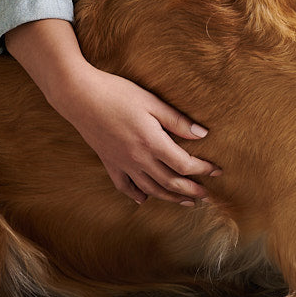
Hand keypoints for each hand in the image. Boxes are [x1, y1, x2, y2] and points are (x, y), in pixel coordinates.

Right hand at [5, 19, 219, 205]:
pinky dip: (135, 194)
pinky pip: (123, 185)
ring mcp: (121, 162)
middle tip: (207, 196)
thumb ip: (178, 121)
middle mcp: (137, 158)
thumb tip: (203, 134)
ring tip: (186, 202)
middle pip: (170, 182)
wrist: (78, 95)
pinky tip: (143, 199)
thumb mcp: (152, 103)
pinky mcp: (108, 161)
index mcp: (152, 143)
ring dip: (170, 197)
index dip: (203, 170)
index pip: (184, 164)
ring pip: (149, 188)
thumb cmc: (118, 94)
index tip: (217, 172)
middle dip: (191, 190)